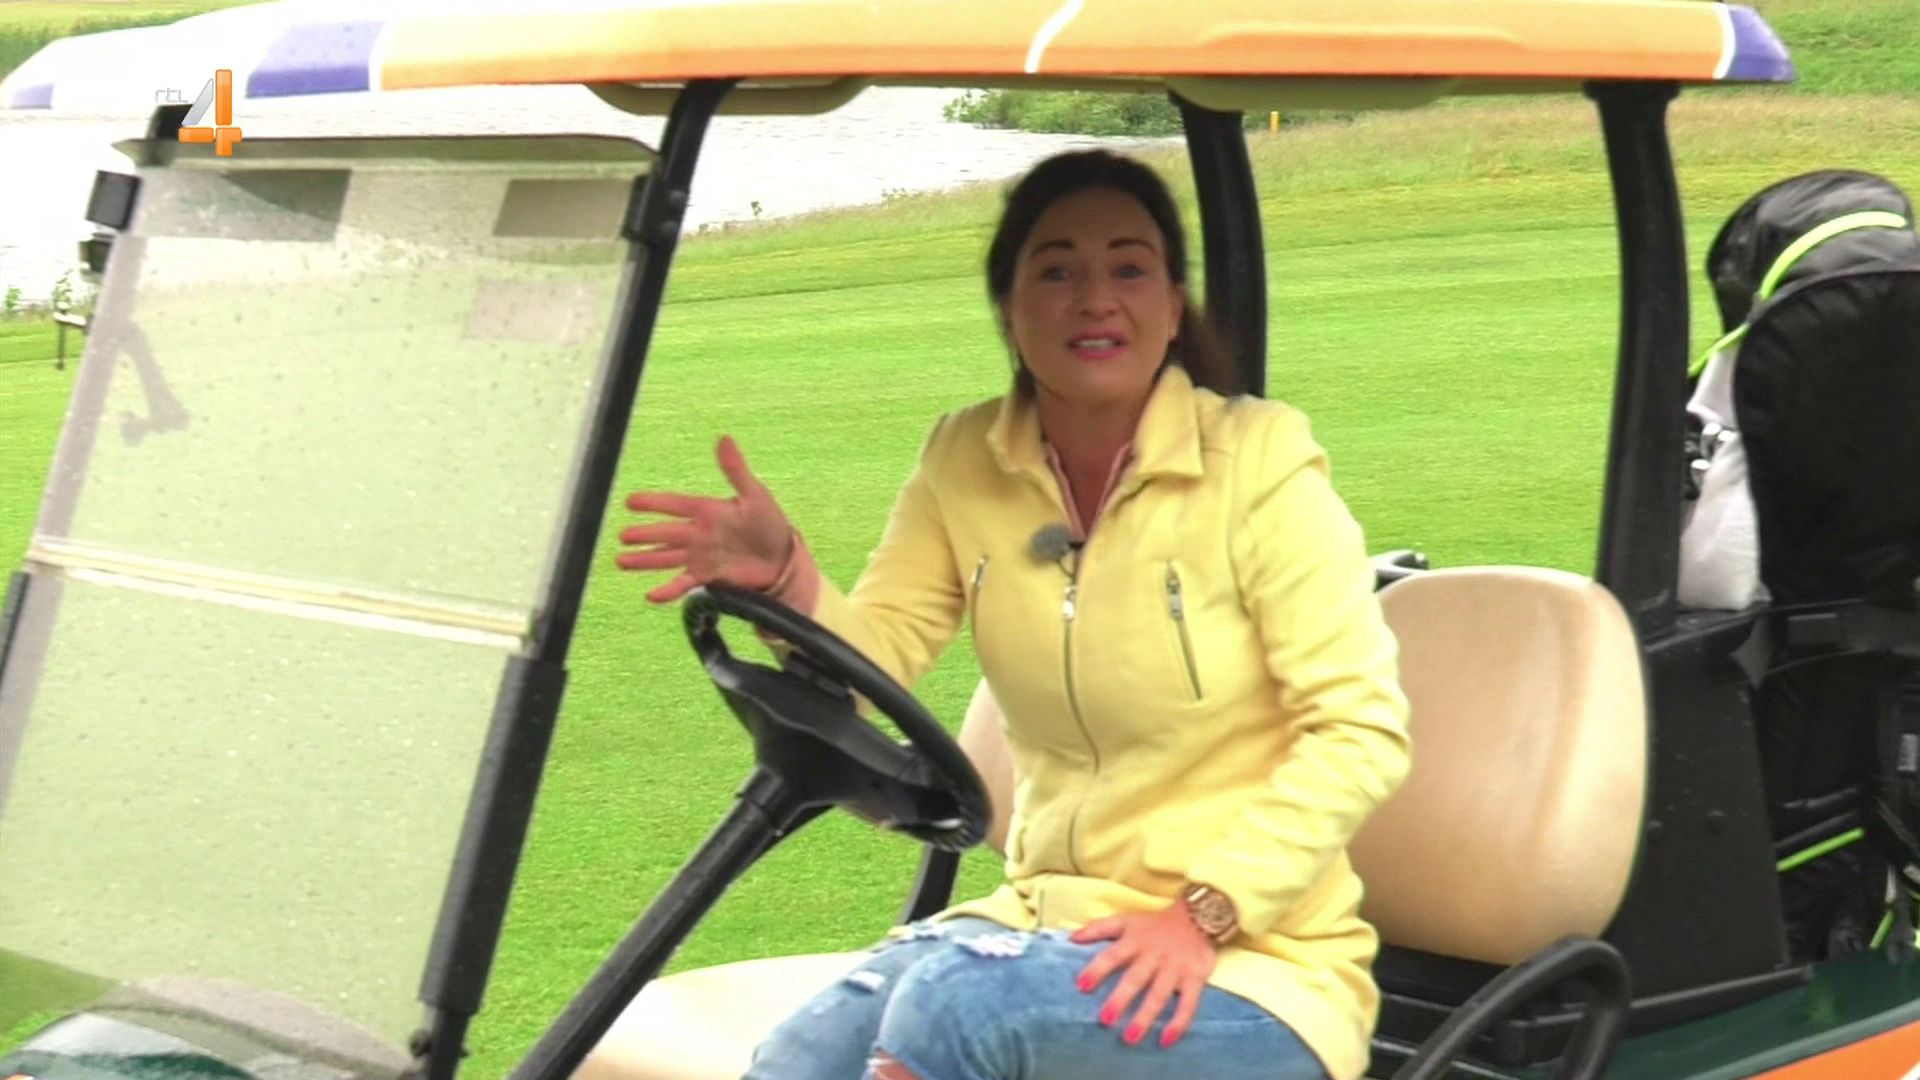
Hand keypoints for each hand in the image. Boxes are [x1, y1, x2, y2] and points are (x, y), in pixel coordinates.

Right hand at [616, 436, 795, 603]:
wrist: (782, 558)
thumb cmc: (769, 522)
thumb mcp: (755, 494)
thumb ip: (735, 470)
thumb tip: (724, 438)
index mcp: (706, 510)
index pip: (674, 504)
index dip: (653, 503)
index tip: (630, 502)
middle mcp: (697, 533)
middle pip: (666, 533)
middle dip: (644, 535)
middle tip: (622, 536)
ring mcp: (699, 555)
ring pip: (666, 557)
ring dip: (645, 560)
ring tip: (622, 561)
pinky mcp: (706, 576)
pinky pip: (683, 583)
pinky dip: (668, 590)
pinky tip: (651, 595)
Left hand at [1071, 904, 1217, 1048]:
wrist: (1198, 918)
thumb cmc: (1154, 925)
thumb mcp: (1126, 921)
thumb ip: (1099, 928)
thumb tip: (1071, 938)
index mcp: (1135, 942)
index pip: (1112, 955)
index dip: (1097, 969)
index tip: (1081, 986)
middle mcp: (1154, 956)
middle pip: (1136, 978)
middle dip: (1121, 999)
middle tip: (1105, 1020)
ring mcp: (1175, 968)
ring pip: (1159, 994)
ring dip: (1145, 1016)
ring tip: (1130, 1038)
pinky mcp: (1195, 978)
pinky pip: (1188, 1004)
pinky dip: (1178, 1023)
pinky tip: (1165, 1040)